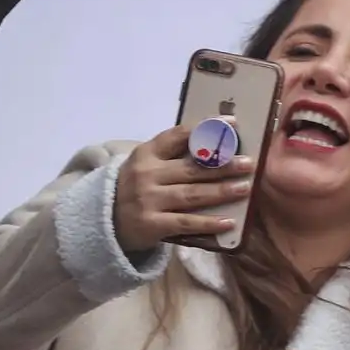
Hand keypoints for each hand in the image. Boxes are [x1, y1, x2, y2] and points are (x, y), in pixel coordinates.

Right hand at [113, 127, 254, 252]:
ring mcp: (149, 200)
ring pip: (192, 194)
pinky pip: (186, 223)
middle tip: (248, 163)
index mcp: (146, 153)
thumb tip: (214, 142)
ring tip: (244, 188)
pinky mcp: (152, 225)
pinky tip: (229, 222)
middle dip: (223, 165)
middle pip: (191, 167)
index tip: (233, 124)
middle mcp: (147, 174)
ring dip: (221, 191)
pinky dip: (209, 223)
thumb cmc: (133, 187)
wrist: (102, 220)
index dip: (207, 129)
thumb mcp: (144, 164)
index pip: (179, 135)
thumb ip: (171, 154)